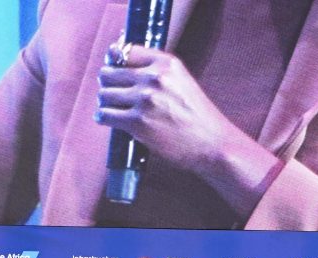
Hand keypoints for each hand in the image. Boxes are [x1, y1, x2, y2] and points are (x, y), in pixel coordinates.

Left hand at [97, 45, 243, 172]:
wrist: (214, 146)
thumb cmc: (199, 118)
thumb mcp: (182, 82)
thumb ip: (158, 73)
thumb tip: (123, 68)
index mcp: (167, 63)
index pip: (126, 51)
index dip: (115, 62)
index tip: (114, 71)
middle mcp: (154, 77)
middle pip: (110, 73)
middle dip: (108, 84)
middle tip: (112, 94)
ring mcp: (145, 100)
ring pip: (105, 95)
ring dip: (106, 102)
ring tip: (112, 109)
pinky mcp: (138, 122)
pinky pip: (105, 115)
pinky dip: (103, 117)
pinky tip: (107, 119)